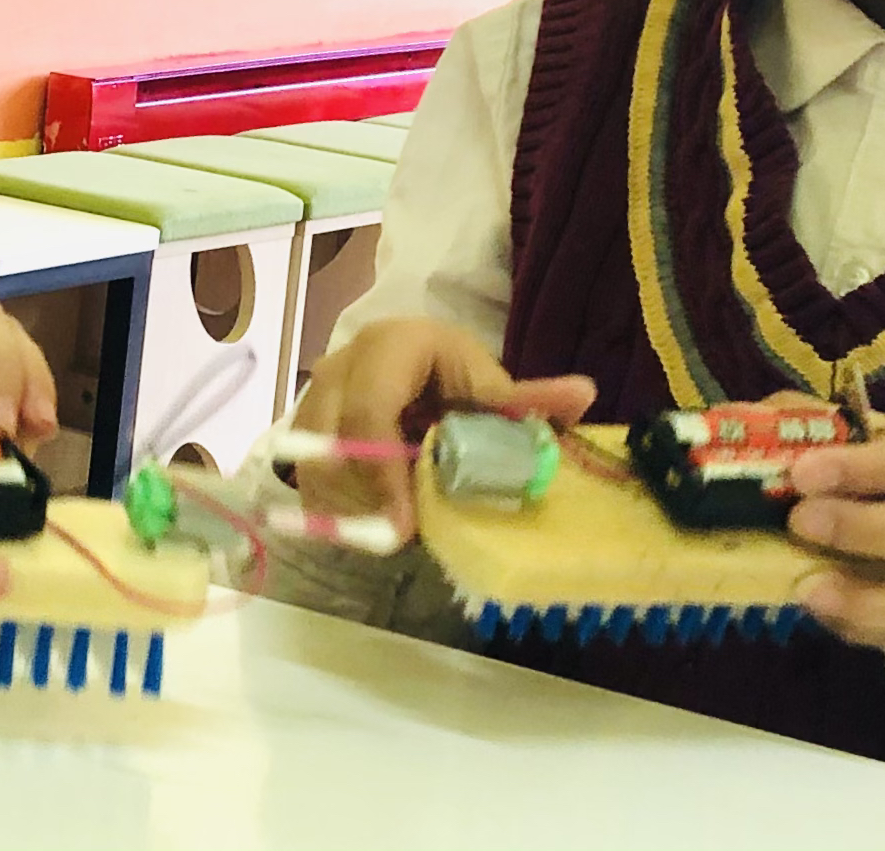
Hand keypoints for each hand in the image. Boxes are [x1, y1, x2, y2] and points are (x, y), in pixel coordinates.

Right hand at [288, 317, 594, 537]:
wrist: (411, 363)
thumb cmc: (453, 375)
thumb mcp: (489, 384)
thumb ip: (528, 398)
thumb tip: (585, 394)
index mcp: (390, 346)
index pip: (370, 410)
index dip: (382, 471)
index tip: (404, 525)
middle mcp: (339, 366)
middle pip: (333, 446)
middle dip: (367, 499)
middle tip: (400, 538)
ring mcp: (312, 399)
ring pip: (314, 468)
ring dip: (352, 509)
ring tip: (393, 529)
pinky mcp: (300, 430)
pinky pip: (306, 482)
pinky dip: (336, 512)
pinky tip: (371, 522)